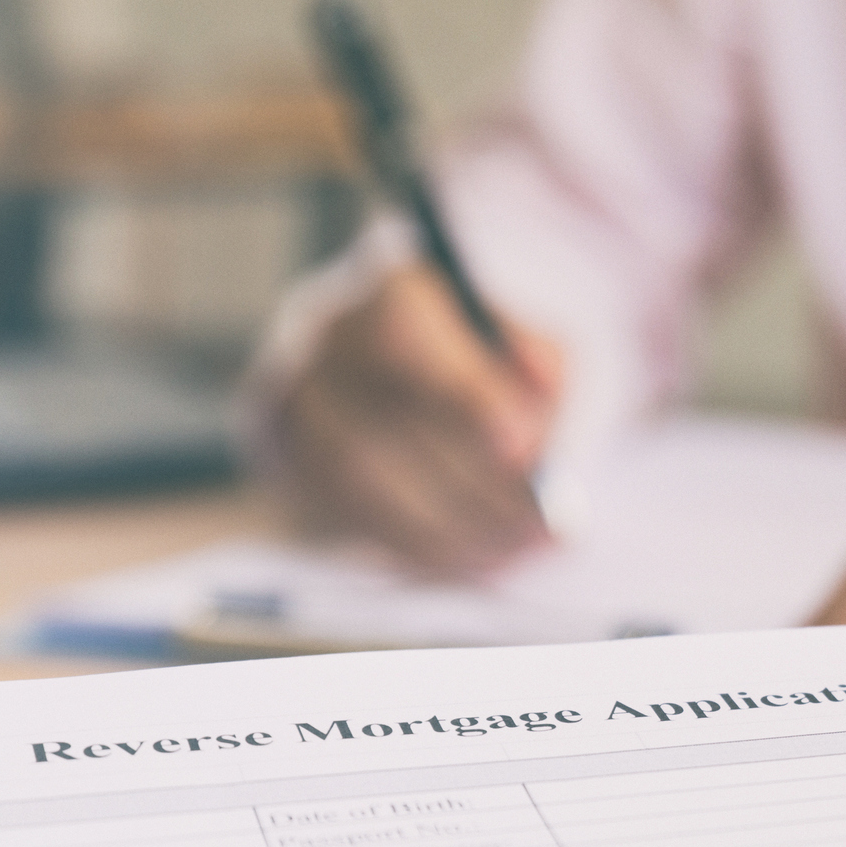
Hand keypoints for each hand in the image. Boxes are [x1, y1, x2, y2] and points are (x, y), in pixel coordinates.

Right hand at [275, 265, 564, 573]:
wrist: (400, 372)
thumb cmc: (480, 354)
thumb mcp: (527, 339)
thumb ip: (538, 361)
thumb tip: (538, 399)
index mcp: (388, 291)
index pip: (405, 335)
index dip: (463, 392)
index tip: (522, 446)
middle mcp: (329, 347)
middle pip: (382, 425)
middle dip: (474, 485)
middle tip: (545, 521)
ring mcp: (303, 413)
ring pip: (364, 482)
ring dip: (453, 528)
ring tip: (523, 544)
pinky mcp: (300, 472)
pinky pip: (356, 523)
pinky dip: (428, 549)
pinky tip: (482, 555)